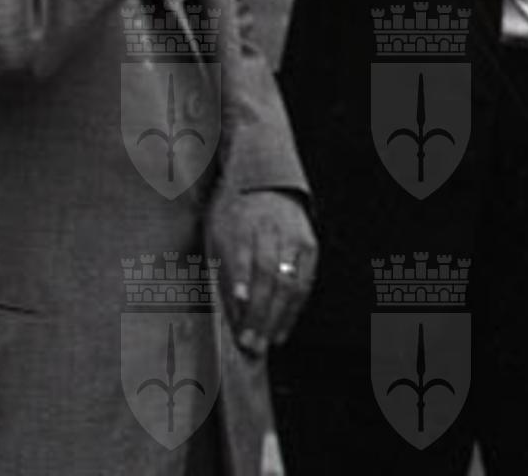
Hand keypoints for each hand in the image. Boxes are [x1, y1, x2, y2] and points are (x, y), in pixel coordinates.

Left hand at [209, 189, 314, 358]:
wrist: (266, 185)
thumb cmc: (235, 217)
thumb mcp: (218, 235)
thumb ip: (223, 272)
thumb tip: (228, 314)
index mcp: (242, 224)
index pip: (243, 255)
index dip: (242, 282)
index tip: (239, 308)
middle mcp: (270, 229)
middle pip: (268, 274)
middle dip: (260, 313)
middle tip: (251, 343)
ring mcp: (293, 237)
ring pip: (290, 281)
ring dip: (277, 317)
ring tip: (267, 343)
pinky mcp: (309, 246)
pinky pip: (305, 282)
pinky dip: (294, 309)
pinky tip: (282, 328)